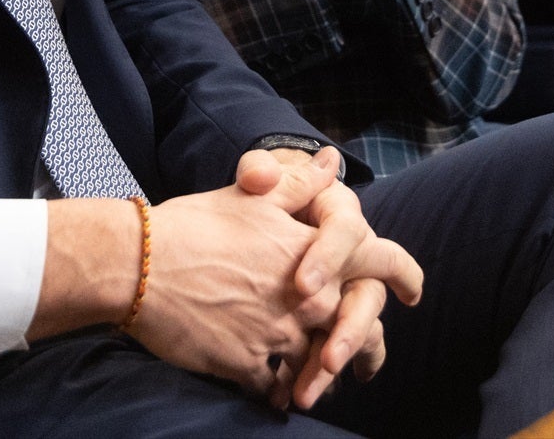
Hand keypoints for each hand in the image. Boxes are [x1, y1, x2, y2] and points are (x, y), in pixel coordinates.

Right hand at [127, 149, 421, 408]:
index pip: (378, 261)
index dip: (403, 274)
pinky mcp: (248, 366)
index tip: (413, 292)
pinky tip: (278, 391)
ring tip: (317, 379)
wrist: (139, 266)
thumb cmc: (194, 224)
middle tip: (362, 357)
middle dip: (357, 340)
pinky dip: (282, 389)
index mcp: (313, 252)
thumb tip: (333, 162)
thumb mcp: (251, 196)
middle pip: (353, 325)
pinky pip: (279, 388)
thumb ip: (299, 185)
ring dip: (320, 370)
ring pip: (318, 363)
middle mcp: (307, 299)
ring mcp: (279, 335)